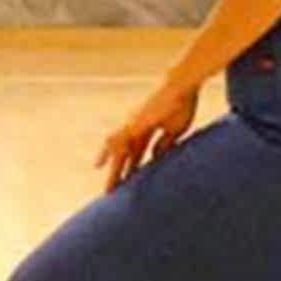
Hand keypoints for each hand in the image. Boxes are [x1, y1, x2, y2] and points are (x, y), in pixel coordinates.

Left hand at [95, 77, 198, 192]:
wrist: (180, 87)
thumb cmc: (182, 104)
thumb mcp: (175, 130)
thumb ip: (164, 143)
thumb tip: (155, 158)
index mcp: (148, 130)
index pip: (137, 154)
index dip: (133, 169)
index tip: (130, 185)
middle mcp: (137, 128)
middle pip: (125, 156)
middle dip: (120, 174)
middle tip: (114, 193)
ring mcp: (133, 125)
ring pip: (118, 152)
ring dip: (114, 170)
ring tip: (108, 190)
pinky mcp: (132, 124)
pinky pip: (115, 140)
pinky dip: (106, 152)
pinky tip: (98, 164)